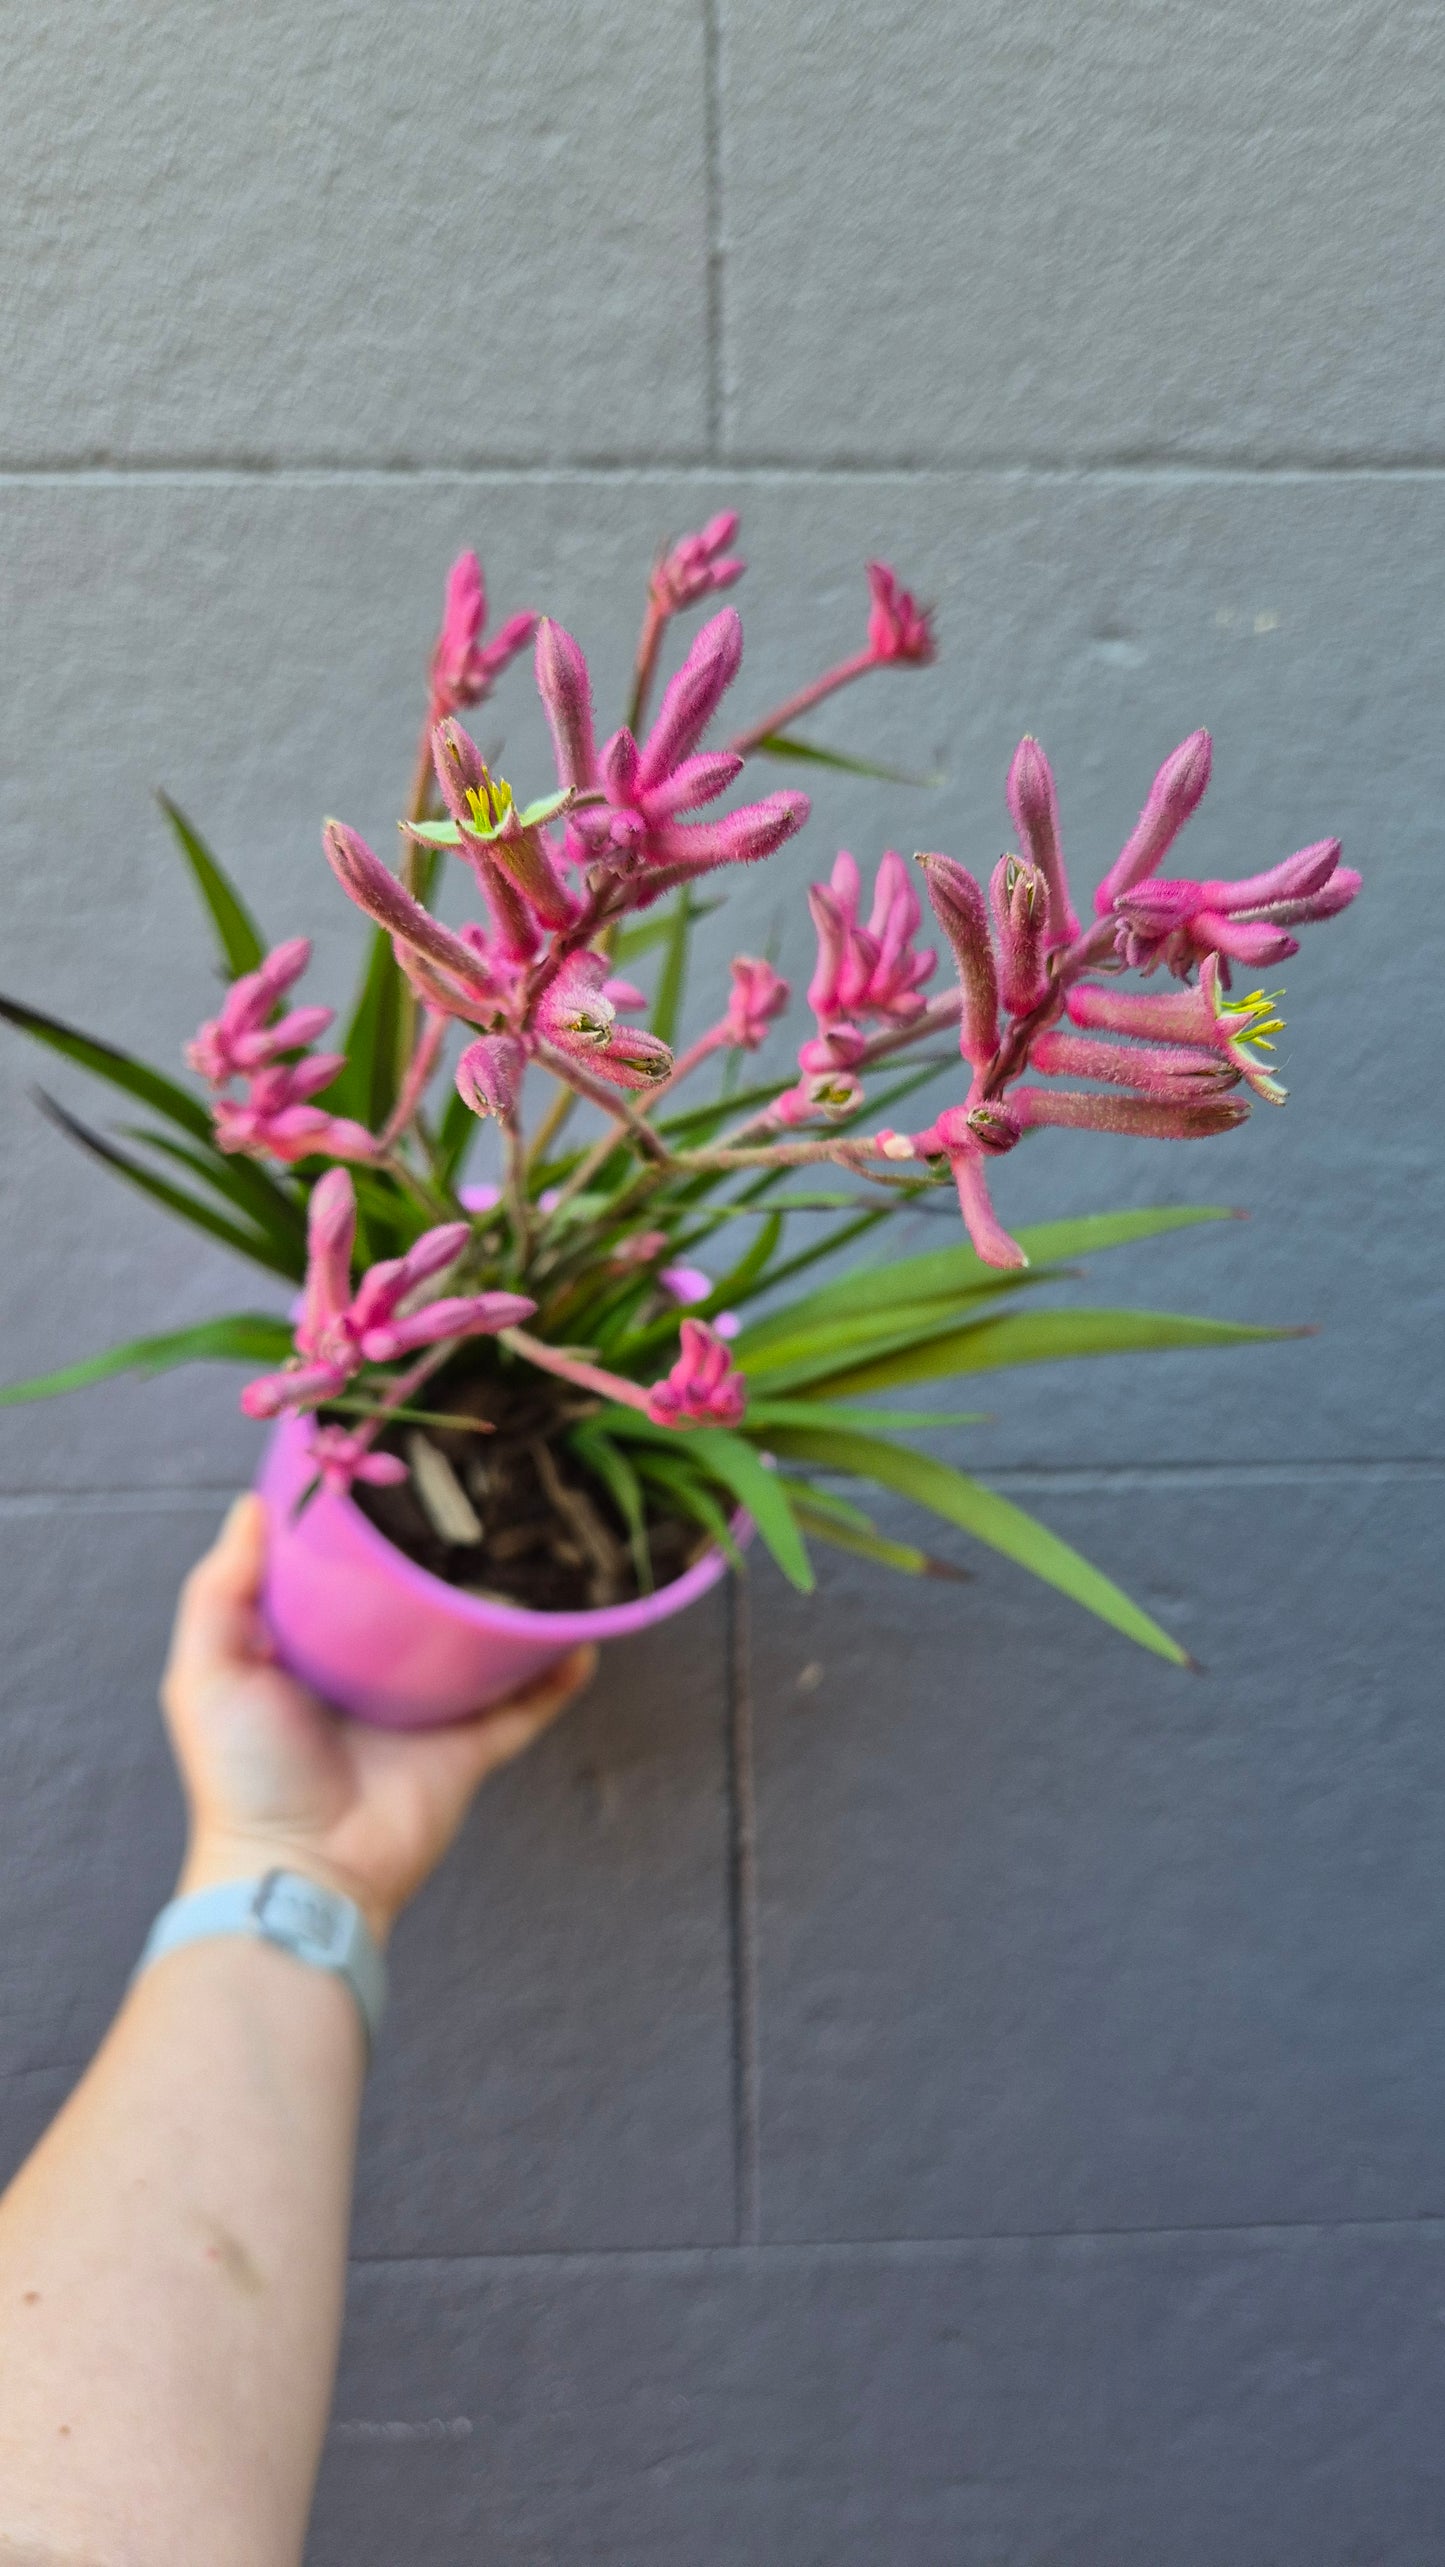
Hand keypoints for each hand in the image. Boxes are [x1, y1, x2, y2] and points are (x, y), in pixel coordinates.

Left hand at [162, 1493, 594, 1941]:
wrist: (303, 1869)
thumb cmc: (245, 1774)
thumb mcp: (208, 1673)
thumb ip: (220, 1592)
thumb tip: (254, 1505)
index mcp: (311, 1650)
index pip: (343, 1574)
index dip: (366, 1528)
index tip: (394, 1468)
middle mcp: (373, 1673)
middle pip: (422, 1603)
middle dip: (451, 1558)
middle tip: (484, 1497)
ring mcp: (427, 1710)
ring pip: (482, 1646)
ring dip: (512, 1607)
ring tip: (546, 1552)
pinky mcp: (470, 1747)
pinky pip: (525, 1705)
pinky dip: (555, 1675)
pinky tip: (580, 1637)